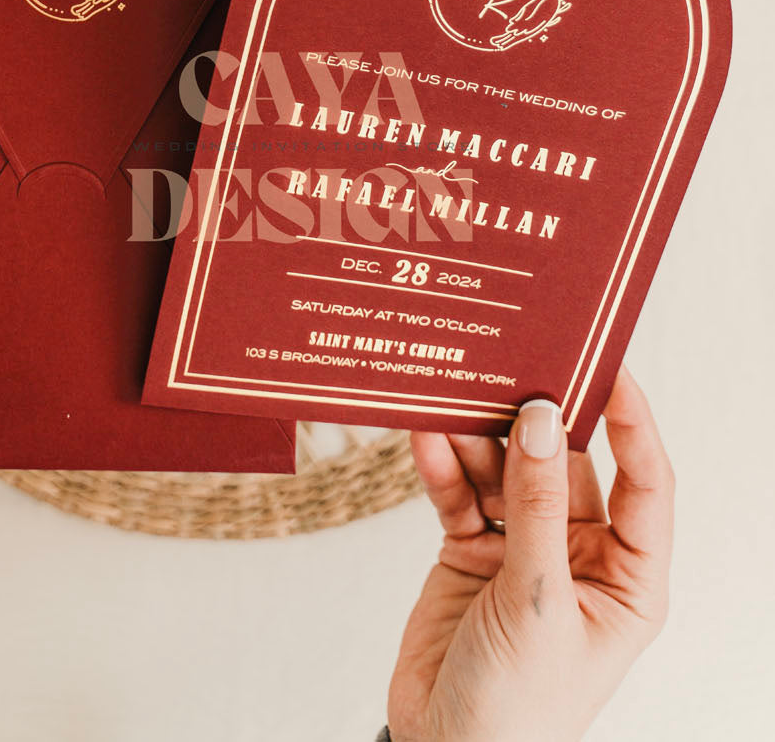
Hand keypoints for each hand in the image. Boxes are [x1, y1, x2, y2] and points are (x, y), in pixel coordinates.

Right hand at [388, 367, 672, 741]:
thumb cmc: (518, 707)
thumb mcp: (536, 602)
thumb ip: (536, 506)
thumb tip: (540, 418)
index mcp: (625, 577)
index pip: (644, 482)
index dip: (632, 422)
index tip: (608, 365)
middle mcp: (578, 555)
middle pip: (565, 466)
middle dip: (537, 421)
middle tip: (514, 366)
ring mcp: (522, 551)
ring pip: (506, 472)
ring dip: (480, 439)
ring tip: (455, 399)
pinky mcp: (470, 551)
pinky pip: (461, 494)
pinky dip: (444, 468)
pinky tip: (428, 438)